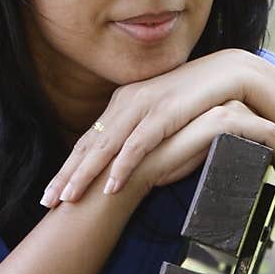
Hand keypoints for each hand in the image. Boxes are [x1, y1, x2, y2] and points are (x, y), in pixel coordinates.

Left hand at [41, 50, 255, 206]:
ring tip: (69, 197)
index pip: (88, 142)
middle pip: (89, 145)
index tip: (51, 193)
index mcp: (122, 105)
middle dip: (65, 175)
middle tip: (47, 201)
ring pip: (106, 146)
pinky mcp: (164, 112)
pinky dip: (123, 165)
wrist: (227, 73)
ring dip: (85, 174)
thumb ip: (142, 136)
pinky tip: (111, 185)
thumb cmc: (197, 99)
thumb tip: (129, 164)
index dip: (67, 168)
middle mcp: (126, 103)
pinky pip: (138, 143)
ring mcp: (143, 106)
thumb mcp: (162, 118)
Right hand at [119, 101, 274, 208]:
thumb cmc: (152, 174)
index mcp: (225, 120)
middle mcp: (231, 109)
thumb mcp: (192, 166)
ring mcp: (228, 110)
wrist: (125, 172)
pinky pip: (268, 134)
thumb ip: (215, 163)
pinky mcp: (224, 118)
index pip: (272, 138)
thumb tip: (241, 180)